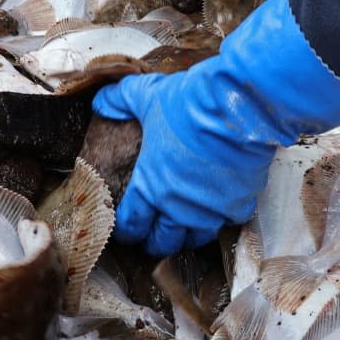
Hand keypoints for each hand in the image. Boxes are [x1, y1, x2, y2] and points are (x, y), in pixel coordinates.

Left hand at [92, 0, 339, 256]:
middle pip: (162, 240)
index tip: (128, 232)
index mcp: (150, 186)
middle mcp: (176, 206)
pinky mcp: (237, 205)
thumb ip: (121, 101)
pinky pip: (226, 223)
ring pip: (194, 239)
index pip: (133, 223)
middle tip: (153, 238)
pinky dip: (221, 220)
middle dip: (155, 242)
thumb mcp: (146, 97)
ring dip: (187, 237)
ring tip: (184, 232)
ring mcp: (208, 210)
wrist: (237, 106)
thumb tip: (101, 102)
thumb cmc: (188, 104)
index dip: (128, 231)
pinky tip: (218, 212)